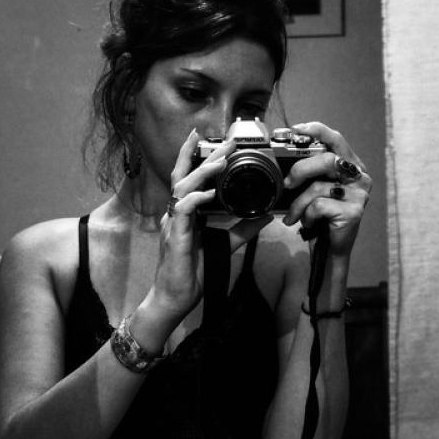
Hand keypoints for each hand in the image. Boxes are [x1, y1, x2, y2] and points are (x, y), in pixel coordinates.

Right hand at [151, 129, 272, 319]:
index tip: (216, 142)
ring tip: (221, 161)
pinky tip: (209, 193)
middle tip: (225, 142)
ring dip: (202, 172)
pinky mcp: (174, 235)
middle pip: (185, 175)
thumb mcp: (226, 243)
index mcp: (185, 212)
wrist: (177, 296)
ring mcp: (173, 222)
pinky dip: (196, 199)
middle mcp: (177, 213)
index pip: (189, 178)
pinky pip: (182, 210)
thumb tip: (264, 215)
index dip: (198, 158)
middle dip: (203, 155)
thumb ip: (243, 228)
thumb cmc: (195, 270)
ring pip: (182, 187)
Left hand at [282, 122, 371, 255]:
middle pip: (327, 160)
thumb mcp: (314, 189)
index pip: (336, 139)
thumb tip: (284, 161)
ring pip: (318, 187)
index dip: (317, 131)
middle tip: (287, 183)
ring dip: (299, 203)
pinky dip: (307, 215)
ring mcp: (359, 194)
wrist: (330, 249)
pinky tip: (310, 223)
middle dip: (301, 170)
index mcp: (350, 165)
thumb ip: (309, 173)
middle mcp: (359, 176)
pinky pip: (319, 206)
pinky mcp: (354, 211)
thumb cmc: (321, 216)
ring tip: (294, 215)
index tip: (296, 129)